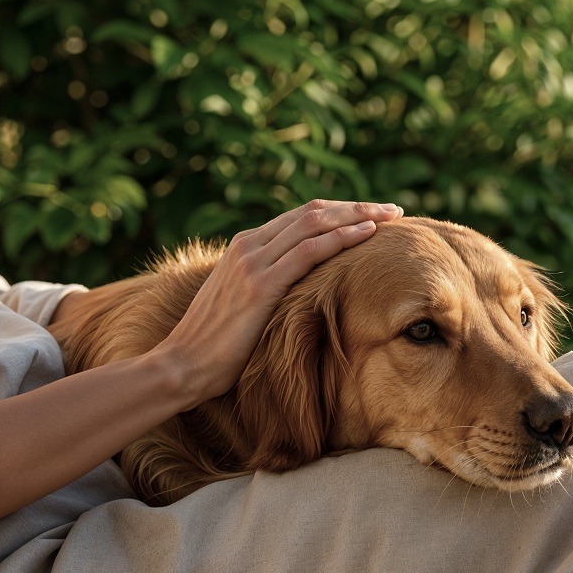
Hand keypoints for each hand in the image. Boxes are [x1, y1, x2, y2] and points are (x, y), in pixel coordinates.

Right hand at [152, 199, 401, 405]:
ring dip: (357, 216)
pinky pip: (310, 251)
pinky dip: (341, 238)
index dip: (339, 212)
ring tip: (389, 216)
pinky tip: (367, 235)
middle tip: (391, 209)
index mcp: (244, 246)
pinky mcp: (260, 284)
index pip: (300, 218)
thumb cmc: (214, 346)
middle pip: (312, 212)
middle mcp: (248, 245)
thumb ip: (265, 288)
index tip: (370, 215)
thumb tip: (297, 296)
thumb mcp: (241, 305)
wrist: (182, 364)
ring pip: (314, 223)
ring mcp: (253, 261)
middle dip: (355, 207)